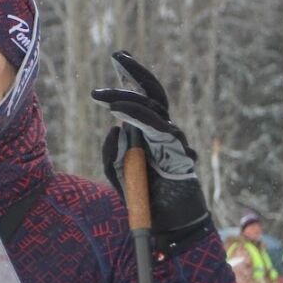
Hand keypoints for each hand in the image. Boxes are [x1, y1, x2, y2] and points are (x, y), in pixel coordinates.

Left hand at [92, 51, 211, 247]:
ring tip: (103, 96)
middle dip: (136, 73)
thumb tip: (114, 126)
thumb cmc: (145, 200)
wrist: (169, 226)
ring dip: (127, 99)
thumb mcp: (118, 175)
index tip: (119, 56)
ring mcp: (173, 141)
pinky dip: (139, 119)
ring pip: (154, 109)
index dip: (133, 77)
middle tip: (117, 56)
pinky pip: (159, 130)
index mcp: (149, 133)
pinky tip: (120, 115)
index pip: (143, 98)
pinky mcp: (178, 153)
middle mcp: (163, 132)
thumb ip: (112, 153)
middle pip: (153, 94)